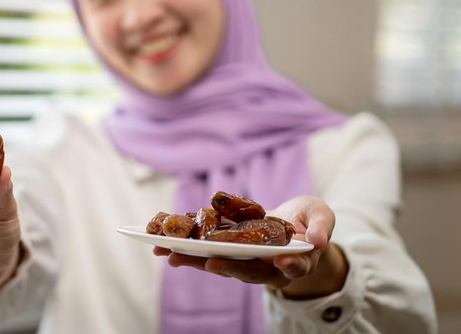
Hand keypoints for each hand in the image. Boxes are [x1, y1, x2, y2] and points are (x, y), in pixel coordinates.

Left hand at [153, 195, 347, 298]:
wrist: (296, 226)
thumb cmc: (311, 221)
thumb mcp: (323, 217)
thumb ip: (322, 227)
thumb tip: (317, 240)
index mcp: (293, 262)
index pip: (290, 267)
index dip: (287, 266)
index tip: (281, 262)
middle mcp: (265, 268)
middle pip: (246, 270)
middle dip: (227, 265)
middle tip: (210, 262)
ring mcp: (243, 260)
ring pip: (218, 263)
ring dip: (194, 260)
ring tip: (170, 254)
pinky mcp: (226, 250)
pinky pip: (205, 251)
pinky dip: (185, 248)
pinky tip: (163, 244)